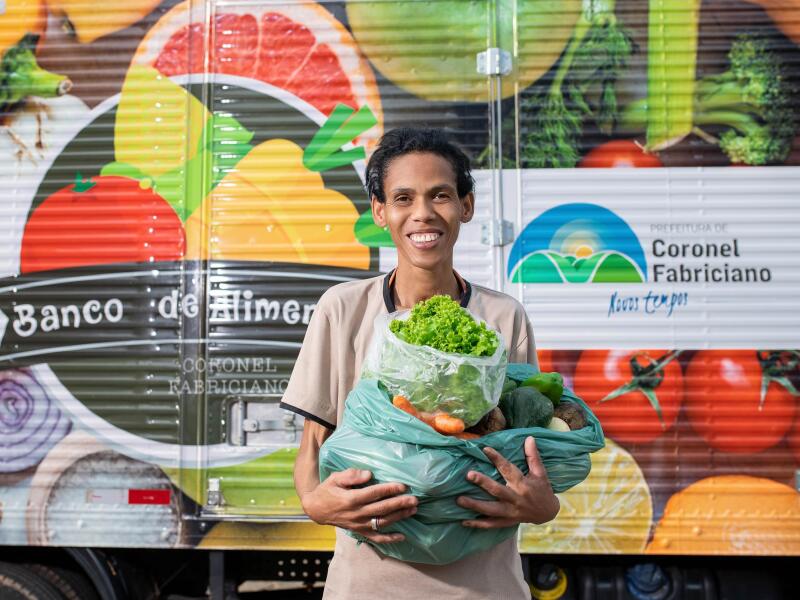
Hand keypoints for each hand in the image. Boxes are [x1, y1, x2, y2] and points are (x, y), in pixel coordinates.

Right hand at [302, 468, 417, 543]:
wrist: (316, 509)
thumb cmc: (327, 490)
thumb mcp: (335, 478)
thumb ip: (351, 475)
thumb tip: (368, 474)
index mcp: (351, 499)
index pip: (373, 494)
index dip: (388, 489)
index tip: (402, 486)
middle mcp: (356, 513)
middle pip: (381, 508)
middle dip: (399, 504)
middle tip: (414, 499)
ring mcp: (359, 524)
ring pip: (382, 522)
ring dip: (399, 517)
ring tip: (413, 510)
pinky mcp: (359, 531)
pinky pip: (376, 538)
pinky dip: (389, 538)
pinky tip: (402, 536)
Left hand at [456, 436, 558, 528]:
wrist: (548, 513)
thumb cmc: (542, 489)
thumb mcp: (540, 473)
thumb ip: (533, 456)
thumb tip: (529, 438)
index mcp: (523, 485)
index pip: (508, 470)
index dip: (497, 459)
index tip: (485, 449)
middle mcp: (516, 499)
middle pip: (497, 491)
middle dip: (483, 483)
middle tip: (469, 474)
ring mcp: (511, 512)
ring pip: (491, 510)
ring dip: (475, 505)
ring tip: (459, 500)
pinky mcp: (507, 521)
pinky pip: (491, 524)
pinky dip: (478, 524)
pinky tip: (464, 521)